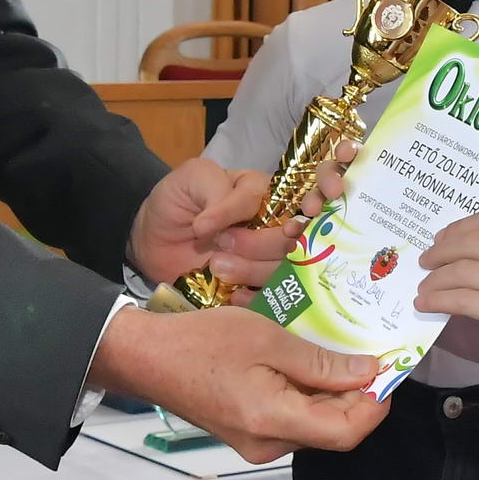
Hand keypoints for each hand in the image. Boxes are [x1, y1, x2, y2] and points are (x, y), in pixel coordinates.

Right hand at [89, 306, 387, 460]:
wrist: (146, 358)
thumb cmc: (202, 342)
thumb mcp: (267, 339)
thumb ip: (320, 362)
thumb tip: (368, 372)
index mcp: (274, 421)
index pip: (346, 432)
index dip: (375, 406)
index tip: (388, 370)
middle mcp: (269, 445)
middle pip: (333, 431)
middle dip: (360, 397)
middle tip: (372, 353)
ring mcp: (258, 444)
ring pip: (315, 426)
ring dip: (336, 396)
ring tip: (344, 354)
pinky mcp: (249, 434)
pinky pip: (294, 421)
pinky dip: (312, 398)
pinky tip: (313, 366)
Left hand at [127, 146, 361, 302]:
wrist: (151, 243)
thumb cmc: (177, 203)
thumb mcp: (193, 180)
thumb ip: (219, 191)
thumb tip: (225, 223)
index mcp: (271, 194)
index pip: (315, 187)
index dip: (327, 191)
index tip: (316, 205)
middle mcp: (280, 227)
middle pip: (300, 237)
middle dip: (263, 242)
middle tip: (224, 241)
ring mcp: (271, 262)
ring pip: (287, 269)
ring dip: (251, 269)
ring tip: (215, 264)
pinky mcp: (258, 290)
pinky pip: (273, 300)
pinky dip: (253, 298)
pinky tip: (230, 293)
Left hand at [415, 211, 478, 372]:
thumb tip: (464, 246)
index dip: (459, 228)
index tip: (441, 239)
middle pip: (472, 243)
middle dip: (441, 251)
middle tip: (426, 262)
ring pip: (464, 272)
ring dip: (435, 280)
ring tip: (424, 289)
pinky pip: (465, 301)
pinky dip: (439, 300)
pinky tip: (427, 304)